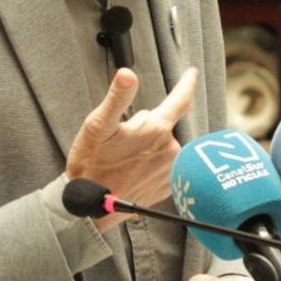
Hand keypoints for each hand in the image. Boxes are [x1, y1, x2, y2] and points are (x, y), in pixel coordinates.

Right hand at [66, 66, 196, 226]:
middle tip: (121, 141)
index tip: (192, 73)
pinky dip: (151, 163)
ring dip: (149, 145)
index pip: (180, 100)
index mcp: (157, 130)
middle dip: (147, 126)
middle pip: (164, 123)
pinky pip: (164, 164)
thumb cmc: (91, 165)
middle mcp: (171, 149)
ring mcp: (171, 170)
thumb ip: (117, 97)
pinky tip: (132, 171)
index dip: (187, 83)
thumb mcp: (97, 126)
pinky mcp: (167, 186)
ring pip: (163, 144)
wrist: (88, 207)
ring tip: (125, 160)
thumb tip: (127, 74)